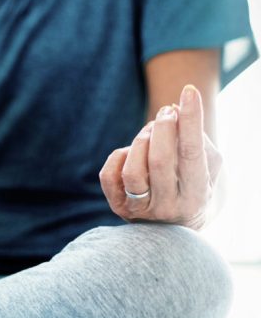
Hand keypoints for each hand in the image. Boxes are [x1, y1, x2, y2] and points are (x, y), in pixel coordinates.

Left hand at [99, 85, 222, 229]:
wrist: (175, 226)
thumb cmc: (194, 185)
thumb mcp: (207, 167)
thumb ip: (197, 140)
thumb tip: (173, 110)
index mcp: (197, 196)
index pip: (192, 153)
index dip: (190, 120)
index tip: (188, 92)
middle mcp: (169, 207)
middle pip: (160, 160)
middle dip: (162, 127)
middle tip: (166, 111)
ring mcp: (140, 210)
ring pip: (132, 171)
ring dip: (140, 141)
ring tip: (150, 130)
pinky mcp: (117, 207)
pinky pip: (109, 176)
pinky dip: (119, 156)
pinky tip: (131, 152)